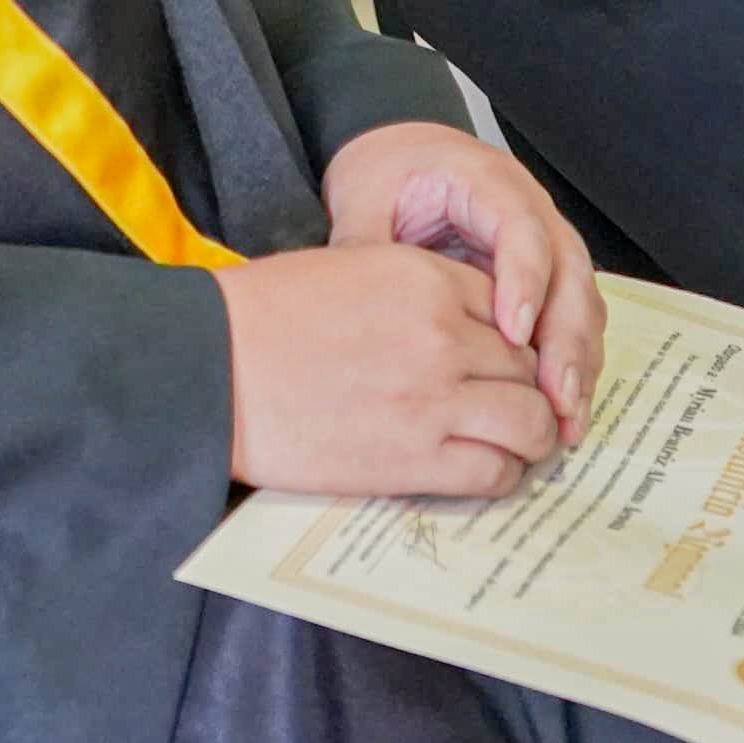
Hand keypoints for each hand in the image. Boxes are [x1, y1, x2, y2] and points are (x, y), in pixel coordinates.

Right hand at [215, 243, 559, 497]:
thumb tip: (459, 328)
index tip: (499, 362)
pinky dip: (500, 474)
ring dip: (528, 435)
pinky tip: (481, 469)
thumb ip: (418, 292)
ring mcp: (434, 399)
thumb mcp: (353, 268)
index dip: (509, 340)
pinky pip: (494, 472)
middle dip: (525, 388)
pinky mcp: (415, 458)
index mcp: (427, 279)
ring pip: (530, 421)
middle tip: (510, 408)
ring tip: (510, 444)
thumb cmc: (267, 315)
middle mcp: (444, 335)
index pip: (511, 309)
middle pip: (527, 366)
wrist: (213, 366)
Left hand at [322, 120, 602, 447]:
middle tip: (556, 398)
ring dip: (579, 362)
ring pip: (582, 302)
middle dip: (567, 339)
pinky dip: (573, 365)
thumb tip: (359, 311)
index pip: (522, 229)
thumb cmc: (389, 174)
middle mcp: (531, 210)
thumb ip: (364, 247)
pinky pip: (572, 321)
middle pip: (570, 271)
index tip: (514, 335)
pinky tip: (562, 411)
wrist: (405, 158)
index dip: (526, 281)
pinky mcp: (547, 279)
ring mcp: (547, 245)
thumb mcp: (364, 198)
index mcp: (487, 181)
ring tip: (566, 420)